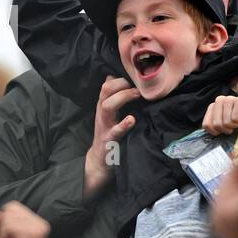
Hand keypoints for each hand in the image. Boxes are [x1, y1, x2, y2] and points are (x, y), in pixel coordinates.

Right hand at [83, 76, 138, 196]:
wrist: (99, 159)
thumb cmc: (108, 134)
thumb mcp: (108, 114)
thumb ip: (111, 97)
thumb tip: (114, 78)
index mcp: (103, 106)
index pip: (107, 85)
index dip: (120, 79)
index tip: (134, 81)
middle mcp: (102, 113)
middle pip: (106, 91)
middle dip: (121, 85)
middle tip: (138, 88)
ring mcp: (105, 126)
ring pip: (107, 106)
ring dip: (122, 98)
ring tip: (136, 95)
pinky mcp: (109, 140)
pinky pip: (115, 131)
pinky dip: (123, 125)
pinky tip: (132, 120)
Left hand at [202, 95, 237, 134]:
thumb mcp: (224, 127)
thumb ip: (214, 128)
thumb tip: (209, 136)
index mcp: (213, 107)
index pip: (207, 125)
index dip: (217, 132)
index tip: (226, 129)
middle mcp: (219, 100)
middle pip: (217, 124)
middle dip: (227, 129)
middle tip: (234, 125)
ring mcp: (229, 98)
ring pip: (226, 122)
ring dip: (235, 126)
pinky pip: (236, 118)